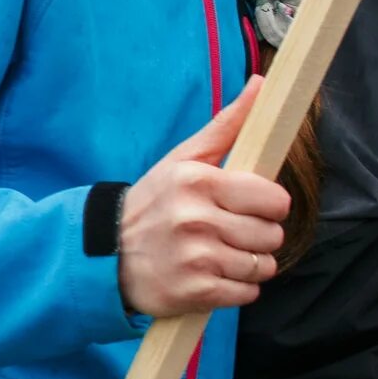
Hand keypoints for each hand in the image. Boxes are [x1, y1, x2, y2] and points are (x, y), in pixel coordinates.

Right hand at [117, 83, 290, 316]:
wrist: (102, 255)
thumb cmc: (152, 204)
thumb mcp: (181, 161)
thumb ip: (226, 126)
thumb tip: (263, 84)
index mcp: (198, 182)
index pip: (275, 200)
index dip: (267, 206)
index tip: (245, 206)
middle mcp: (196, 219)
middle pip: (272, 235)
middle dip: (256, 236)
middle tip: (226, 233)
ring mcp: (195, 258)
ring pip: (262, 266)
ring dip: (247, 264)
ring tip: (217, 255)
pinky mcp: (194, 291)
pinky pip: (247, 294)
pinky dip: (235, 289)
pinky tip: (210, 276)